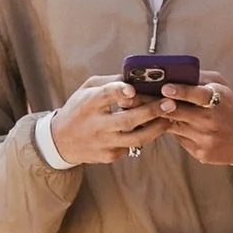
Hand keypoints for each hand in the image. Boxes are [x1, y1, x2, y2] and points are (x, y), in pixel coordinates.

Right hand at [50, 76, 166, 164]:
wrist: (61, 141)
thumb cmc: (79, 109)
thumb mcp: (87, 90)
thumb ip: (110, 83)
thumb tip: (136, 77)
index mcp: (88, 103)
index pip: (104, 96)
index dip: (119, 92)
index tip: (133, 90)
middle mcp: (95, 124)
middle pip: (128, 120)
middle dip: (152, 111)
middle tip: (170, 103)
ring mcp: (104, 142)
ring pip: (137, 138)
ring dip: (157, 128)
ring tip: (170, 118)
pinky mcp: (110, 156)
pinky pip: (133, 145)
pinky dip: (146, 136)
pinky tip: (155, 128)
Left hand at [159, 71, 232, 165]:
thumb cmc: (232, 109)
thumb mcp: (222, 87)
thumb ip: (200, 78)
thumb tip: (176, 71)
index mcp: (217, 101)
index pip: (197, 95)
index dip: (180, 91)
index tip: (165, 88)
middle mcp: (211, 122)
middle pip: (177, 113)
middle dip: (159, 105)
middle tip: (143, 98)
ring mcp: (205, 139)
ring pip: (173, 127)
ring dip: (165, 118)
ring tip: (157, 110)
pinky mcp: (201, 153)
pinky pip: (179, 140)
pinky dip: (176, 131)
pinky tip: (181, 126)